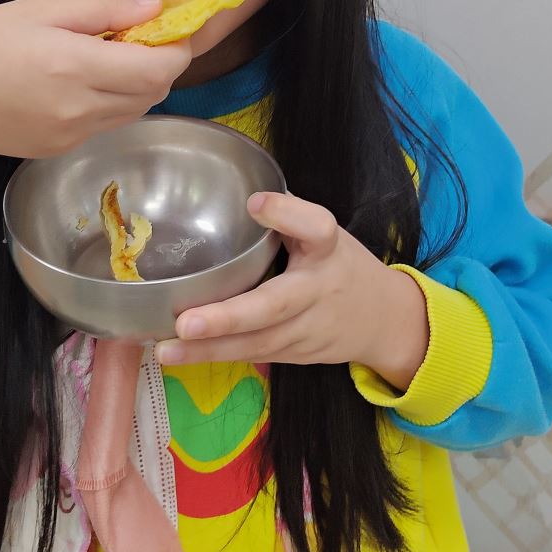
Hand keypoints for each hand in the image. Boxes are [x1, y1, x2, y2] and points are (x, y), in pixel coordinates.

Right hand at [0, 0, 191, 180]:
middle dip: (161, 64)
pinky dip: (110, 101)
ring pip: (134, 110)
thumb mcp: (39, 9)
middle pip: (154, 92)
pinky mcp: (60, 149)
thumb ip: (103, 10)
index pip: (160, 69)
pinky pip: (105, 124)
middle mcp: (79, 108)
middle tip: (140, 36)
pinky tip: (81, 81)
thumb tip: (156, 9)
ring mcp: (71, 134)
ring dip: (137, 84)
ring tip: (108, 56)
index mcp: (75, 66)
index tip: (175, 28)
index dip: (178, 49)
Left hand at [156, 192, 429, 390]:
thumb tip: (236, 194)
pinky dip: (215, 357)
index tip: (256, 203)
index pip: (317, 228)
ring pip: (256, 343)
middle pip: (275, 305)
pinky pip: (253, 355)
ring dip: (208, 348)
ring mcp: (307, 330)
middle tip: (185, 321)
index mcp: (328, 249)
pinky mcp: (295, 355)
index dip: (288, 214)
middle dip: (229, 317)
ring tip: (166, 347)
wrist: (385, 322)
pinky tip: (178, 354)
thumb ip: (289, 217)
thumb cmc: (342, 266)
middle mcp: (318, 291)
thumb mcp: (328, 235)